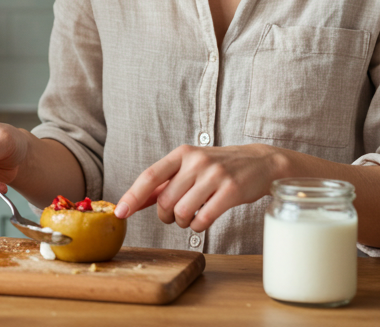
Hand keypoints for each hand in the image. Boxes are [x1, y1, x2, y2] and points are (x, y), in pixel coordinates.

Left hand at [115, 144, 283, 232]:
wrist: (260, 163)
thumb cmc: (219, 168)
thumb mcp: (190, 168)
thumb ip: (164, 184)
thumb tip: (134, 201)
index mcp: (182, 153)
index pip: (150, 176)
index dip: (132, 196)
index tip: (119, 212)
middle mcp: (196, 161)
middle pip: (165, 200)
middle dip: (165, 216)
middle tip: (174, 216)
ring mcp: (215, 175)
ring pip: (182, 211)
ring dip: (182, 222)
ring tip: (190, 218)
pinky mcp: (231, 190)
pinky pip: (203, 218)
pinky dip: (198, 226)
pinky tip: (202, 220)